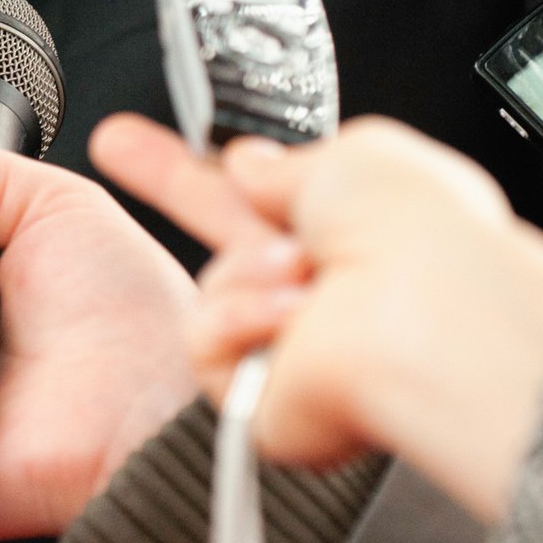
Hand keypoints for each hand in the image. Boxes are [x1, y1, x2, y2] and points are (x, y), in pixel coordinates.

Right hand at [96, 113, 542, 522]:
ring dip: (241, 270)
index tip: (166, 141)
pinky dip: (237, 322)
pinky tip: (283, 316)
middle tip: (115, 141)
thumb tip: (249, 164)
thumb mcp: (351, 152)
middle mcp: (333, 291)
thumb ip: (282, 162)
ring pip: (210, 293)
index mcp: (363, 228)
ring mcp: (301, 347)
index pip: (269, 196)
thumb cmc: (417, 234)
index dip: (215, 166)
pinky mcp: (268, 401)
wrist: (427, 314)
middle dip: (169, 183)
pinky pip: (205, 348)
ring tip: (296, 271)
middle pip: (228, 241)